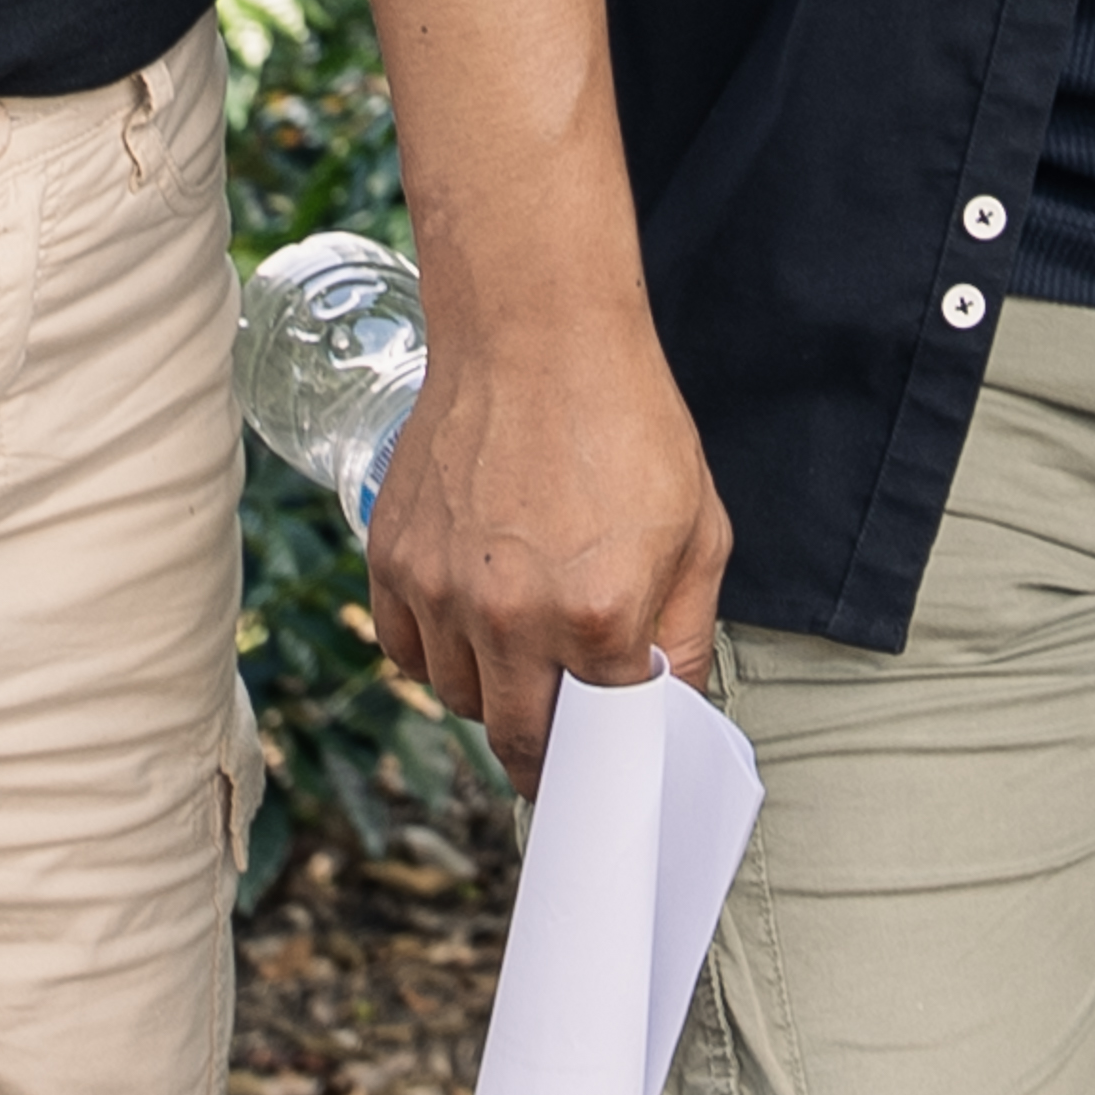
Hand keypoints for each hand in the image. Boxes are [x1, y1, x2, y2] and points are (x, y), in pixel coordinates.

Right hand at [362, 300, 732, 761]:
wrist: (537, 333)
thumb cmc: (628, 423)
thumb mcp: (700, 531)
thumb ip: (686, 634)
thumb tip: (674, 708)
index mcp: (598, 615)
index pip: (602, 734)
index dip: (612, 748)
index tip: (611, 761)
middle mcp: (512, 616)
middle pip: (521, 739)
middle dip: (550, 754)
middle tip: (564, 747)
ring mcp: (442, 592)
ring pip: (460, 700)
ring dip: (494, 698)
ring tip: (525, 660)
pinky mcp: (395, 562)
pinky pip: (407, 652)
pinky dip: (438, 657)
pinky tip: (473, 629)